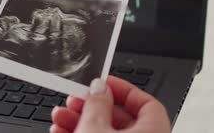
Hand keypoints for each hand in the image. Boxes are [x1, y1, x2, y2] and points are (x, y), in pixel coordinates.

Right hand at [50, 76, 170, 132]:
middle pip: (119, 118)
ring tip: (59, 117)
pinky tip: (60, 132)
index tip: (102, 84)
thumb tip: (99, 88)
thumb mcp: (96, 128)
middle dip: (91, 107)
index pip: (146, 103)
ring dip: (79, 121)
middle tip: (74, 100)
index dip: (122, 90)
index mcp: (154, 132)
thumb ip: (97, 104)